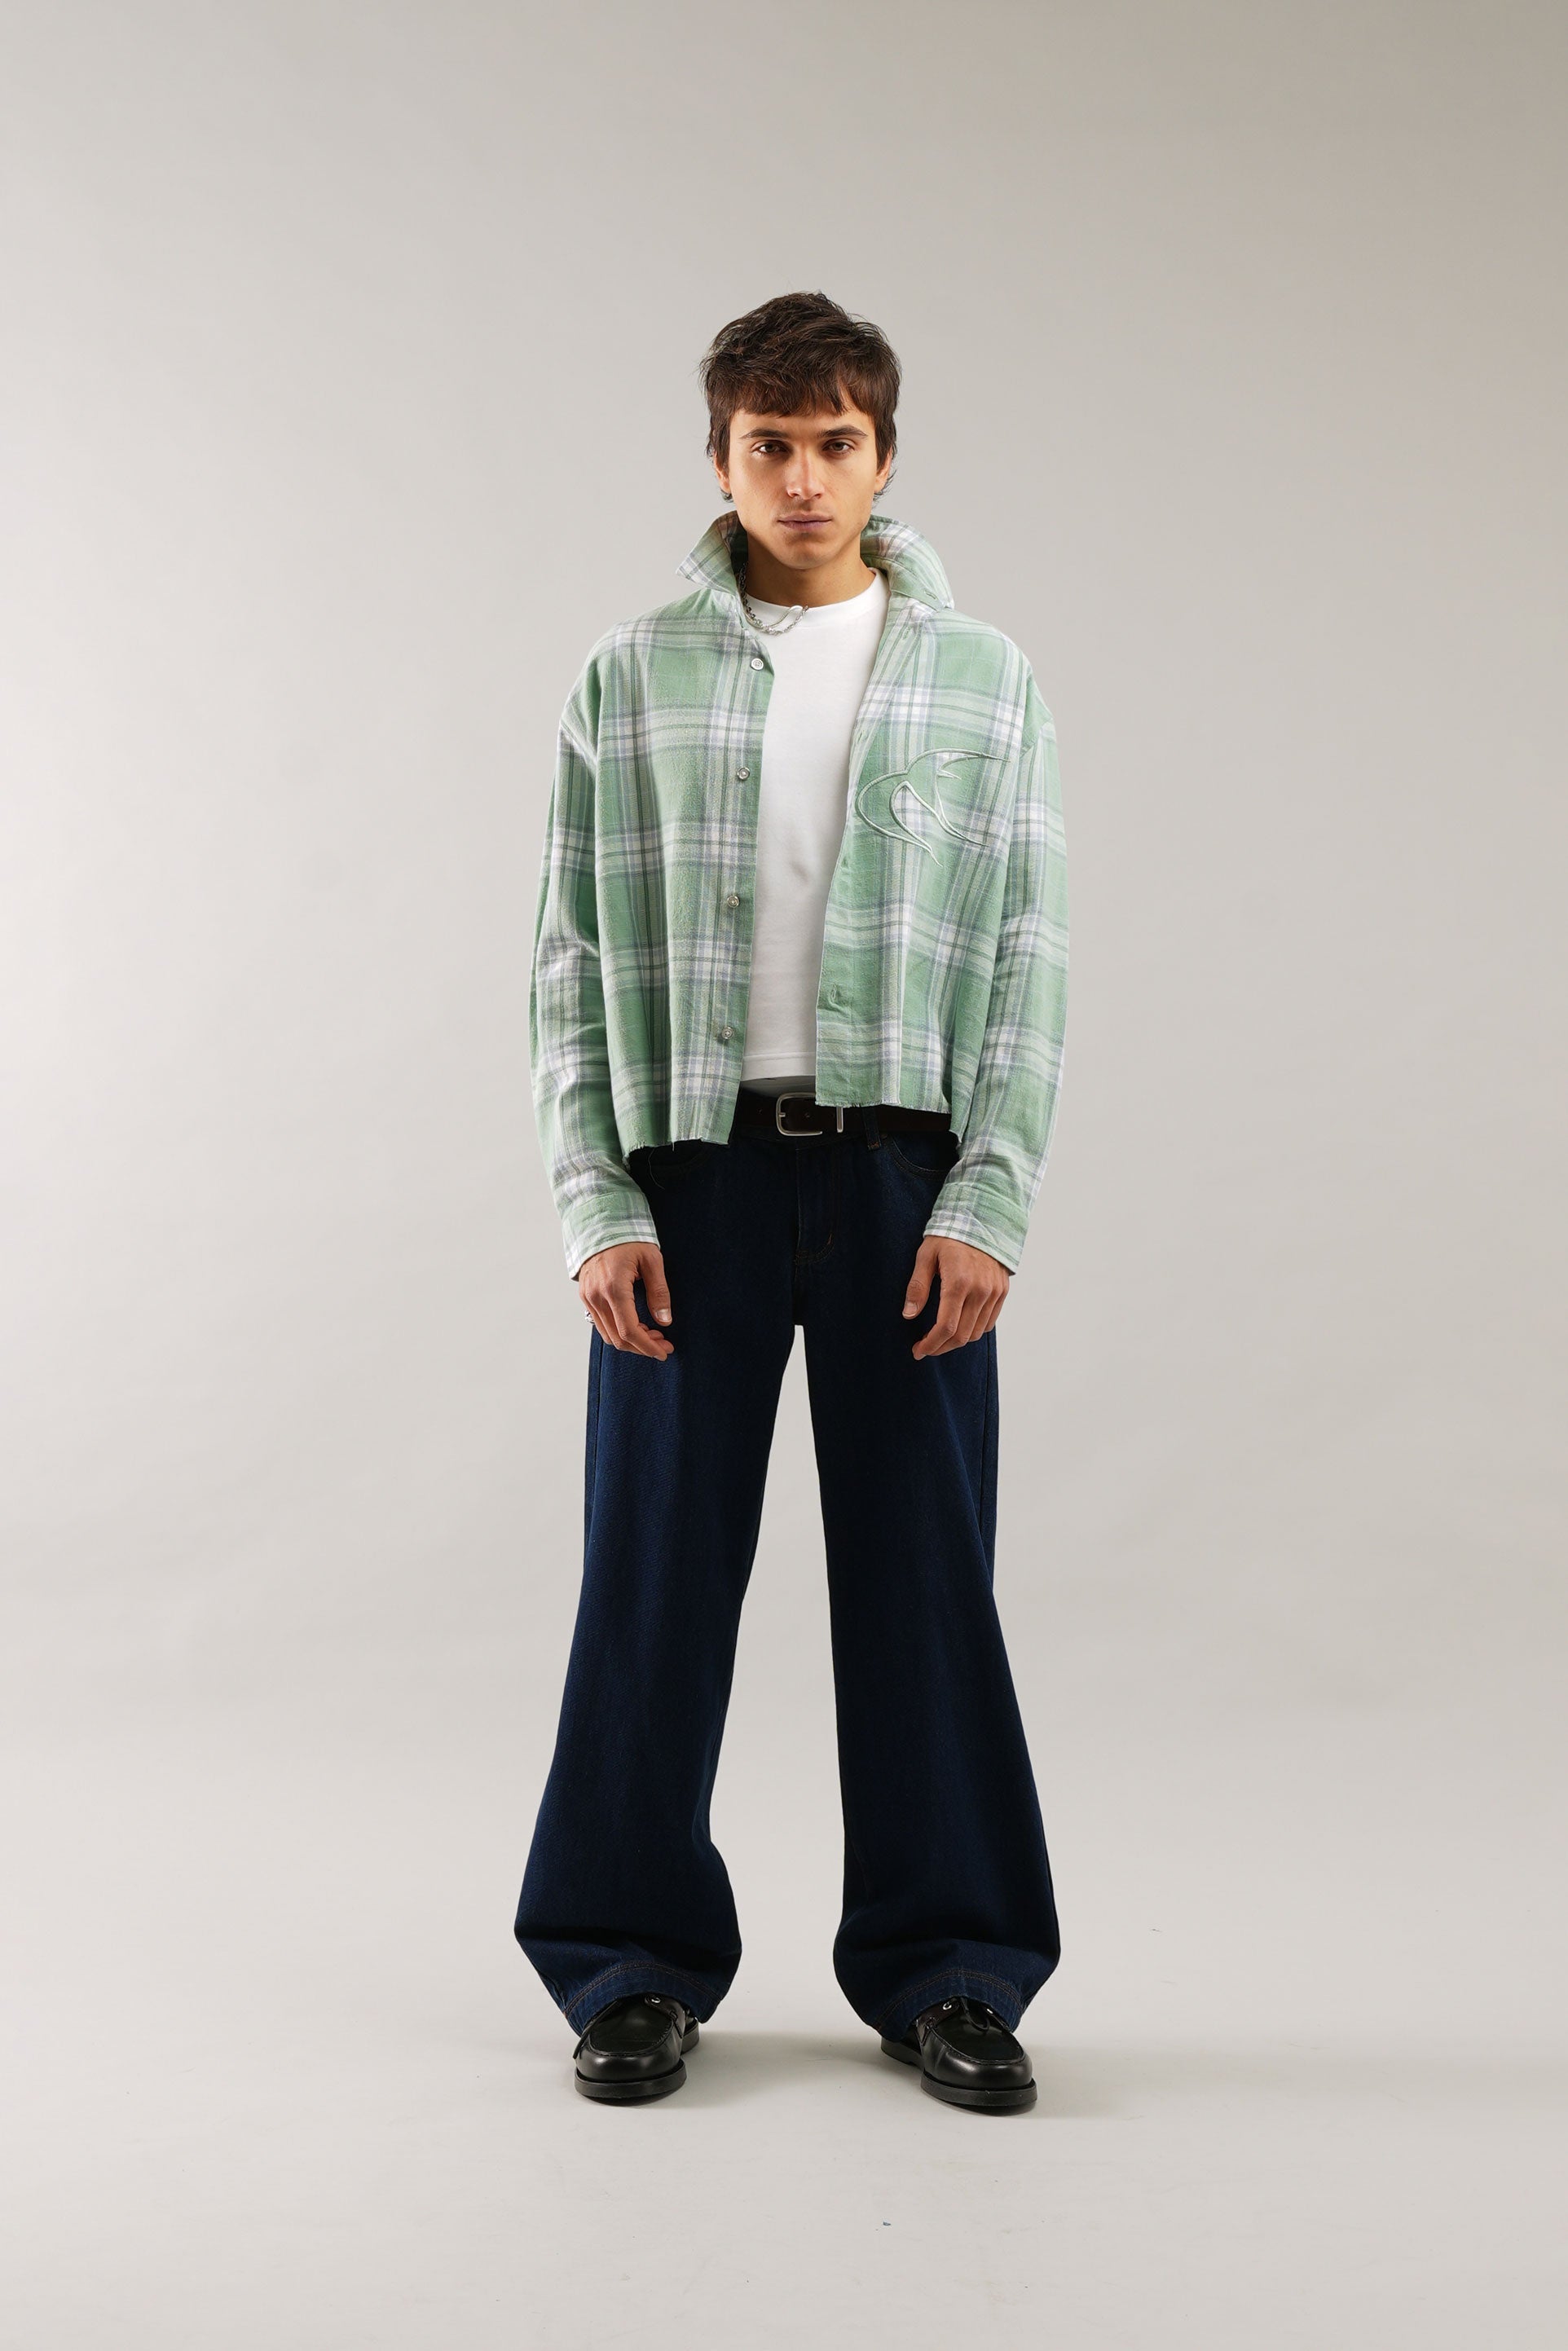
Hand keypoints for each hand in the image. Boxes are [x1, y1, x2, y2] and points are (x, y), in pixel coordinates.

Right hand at [577, 1241, 674, 1359]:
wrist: (600, 1223)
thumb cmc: (629, 1238)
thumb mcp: (652, 1260)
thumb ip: (659, 1291)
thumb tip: (664, 1321)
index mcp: (614, 1288)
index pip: (629, 1331)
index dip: (648, 1346)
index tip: (664, 1351)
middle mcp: (596, 1296)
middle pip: (618, 1338)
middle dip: (642, 1347)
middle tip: (663, 1345)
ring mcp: (588, 1297)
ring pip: (608, 1334)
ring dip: (631, 1341)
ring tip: (653, 1335)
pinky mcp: (586, 1296)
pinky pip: (601, 1323)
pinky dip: (619, 1331)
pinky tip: (637, 1326)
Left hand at [902, 1235, 1009, 1357]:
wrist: (981, 1219)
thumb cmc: (948, 1237)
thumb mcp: (926, 1256)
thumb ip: (917, 1286)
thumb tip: (908, 1314)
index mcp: (958, 1282)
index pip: (945, 1327)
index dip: (931, 1344)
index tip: (918, 1351)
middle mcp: (980, 1290)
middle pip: (961, 1335)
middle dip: (941, 1348)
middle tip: (926, 1349)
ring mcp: (994, 1292)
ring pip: (976, 1332)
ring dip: (956, 1342)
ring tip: (940, 1339)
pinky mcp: (1002, 1291)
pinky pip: (989, 1323)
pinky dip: (973, 1331)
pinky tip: (958, 1327)